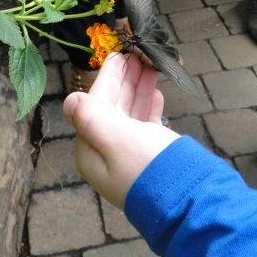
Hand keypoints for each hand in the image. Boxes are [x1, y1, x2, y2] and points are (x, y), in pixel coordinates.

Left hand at [63, 53, 179, 208]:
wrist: (187, 201)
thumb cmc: (149, 167)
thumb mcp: (116, 139)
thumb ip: (91, 117)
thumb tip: (69, 100)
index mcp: (91, 151)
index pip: (94, 105)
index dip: (106, 78)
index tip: (118, 55)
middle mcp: (106, 154)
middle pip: (111, 108)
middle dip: (123, 80)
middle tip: (135, 55)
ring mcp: (128, 157)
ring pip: (129, 114)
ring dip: (137, 89)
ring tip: (148, 65)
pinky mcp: (150, 158)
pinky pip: (145, 126)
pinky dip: (149, 108)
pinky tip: (156, 92)